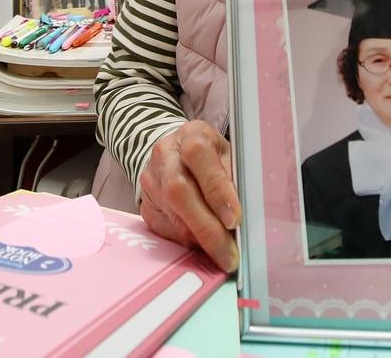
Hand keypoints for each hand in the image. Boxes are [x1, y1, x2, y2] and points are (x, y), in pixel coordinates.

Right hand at [138, 121, 239, 272]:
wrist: (175, 154)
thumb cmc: (211, 157)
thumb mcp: (227, 156)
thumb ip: (234, 179)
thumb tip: (244, 218)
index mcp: (191, 135)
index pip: (199, 157)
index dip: (217, 190)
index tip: (234, 220)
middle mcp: (165, 155)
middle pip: (180, 192)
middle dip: (207, 228)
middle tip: (229, 255)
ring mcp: (151, 181)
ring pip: (173, 217)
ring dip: (200, 240)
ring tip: (222, 255)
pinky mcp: (145, 205)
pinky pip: (166, 231)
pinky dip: (188, 242)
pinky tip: (204, 247)